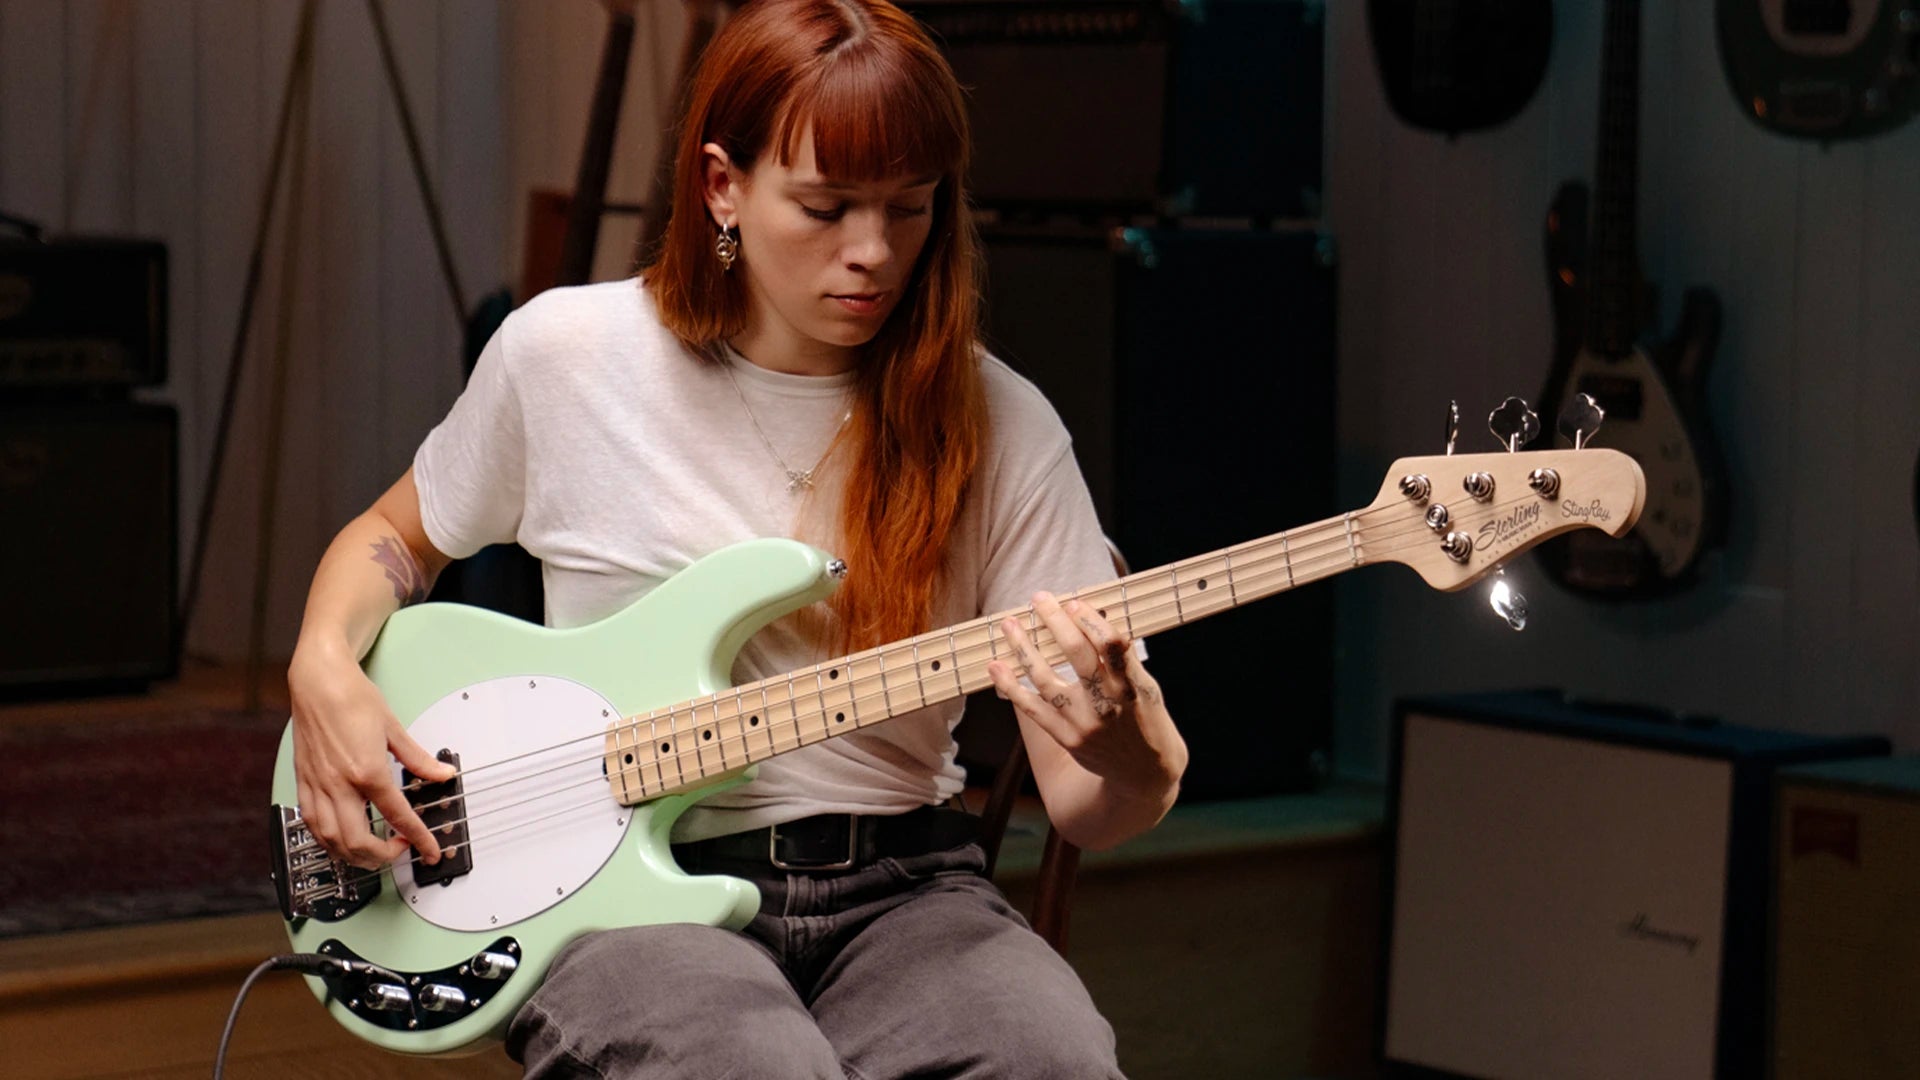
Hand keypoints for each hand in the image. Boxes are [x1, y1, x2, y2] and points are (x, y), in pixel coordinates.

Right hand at [288, 641, 456, 869]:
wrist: (318, 681)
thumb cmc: (351, 697)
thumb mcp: (393, 728)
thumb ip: (418, 759)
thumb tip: (441, 773)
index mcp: (366, 770)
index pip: (398, 816)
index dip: (419, 839)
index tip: (429, 850)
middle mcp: (339, 784)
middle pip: (358, 840)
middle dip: (382, 856)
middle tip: (399, 850)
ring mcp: (317, 786)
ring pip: (330, 840)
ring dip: (352, 855)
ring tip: (372, 853)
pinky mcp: (303, 782)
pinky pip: (311, 823)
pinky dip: (327, 839)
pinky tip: (340, 838)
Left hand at [986, 591, 1181, 800]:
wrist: (1143, 774)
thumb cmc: (1146, 719)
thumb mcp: (1146, 686)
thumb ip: (1122, 658)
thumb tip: (1092, 617)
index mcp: (1133, 685)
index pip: (1111, 644)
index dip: (1090, 620)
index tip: (1074, 603)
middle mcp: (1107, 703)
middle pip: (1076, 654)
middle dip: (1055, 621)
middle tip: (1039, 598)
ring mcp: (1084, 723)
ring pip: (1045, 679)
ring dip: (1023, 648)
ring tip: (1009, 624)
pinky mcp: (1066, 738)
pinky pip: (1032, 709)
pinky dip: (1011, 686)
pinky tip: (996, 666)